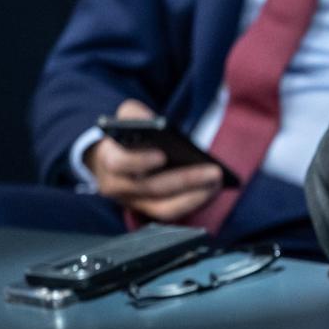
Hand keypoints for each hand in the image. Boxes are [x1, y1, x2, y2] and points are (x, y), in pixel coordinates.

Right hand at [83, 98, 222, 220]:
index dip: (139, 161)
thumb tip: (156, 124)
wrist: (114, 156)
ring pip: (163, 207)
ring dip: (194, 196)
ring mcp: (133, 202)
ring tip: (218, 181)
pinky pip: (172, 212)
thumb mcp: (128, 119)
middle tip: (214, 171)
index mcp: (110, 160)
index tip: (162, 155)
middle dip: (185, 179)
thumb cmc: (127, 135)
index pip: (119, 163)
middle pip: (150, 188)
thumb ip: (136, 115)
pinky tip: (213, 189)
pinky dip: (194, 202)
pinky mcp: (148, 209)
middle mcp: (118, 186)